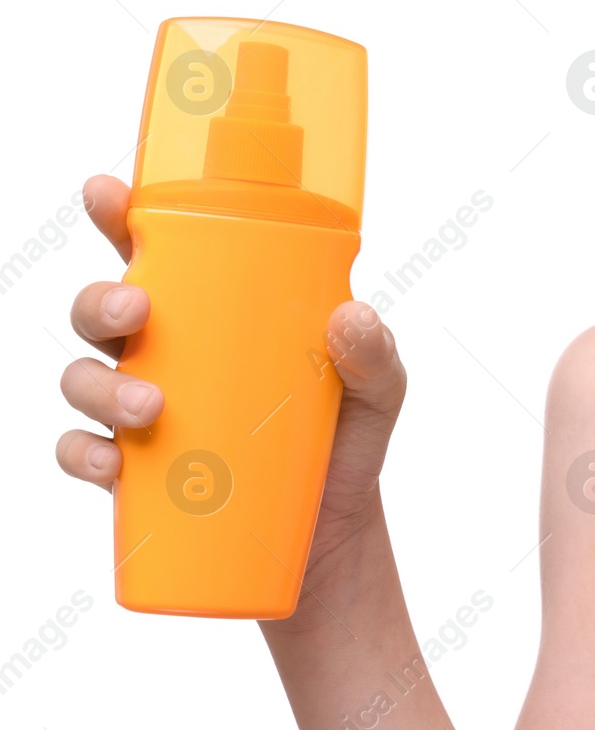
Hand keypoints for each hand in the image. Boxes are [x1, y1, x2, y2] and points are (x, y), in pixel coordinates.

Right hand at [56, 174, 407, 579]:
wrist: (334, 535)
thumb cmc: (346, 441)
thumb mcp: (378, 391)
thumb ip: (376, 355)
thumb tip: (351, 316)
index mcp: (217, 312)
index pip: (157, 250)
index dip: (120, 215)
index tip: (105, 194)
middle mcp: (169, 352)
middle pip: (103, 309)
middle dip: (100, 301)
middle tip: (137, 311)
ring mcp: (145, 409)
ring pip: (83, 377)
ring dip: (97, 386)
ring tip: (148, 409)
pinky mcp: (136, 471)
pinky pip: (82, 453)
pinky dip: (84, 456)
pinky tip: (111, 464)